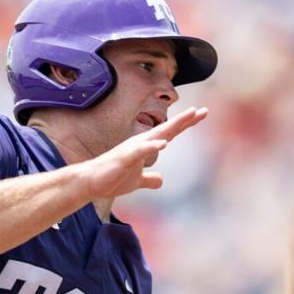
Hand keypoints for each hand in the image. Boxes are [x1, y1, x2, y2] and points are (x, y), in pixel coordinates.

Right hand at [78, 107, 207, 198]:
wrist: (92, 183)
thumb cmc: (113, 178)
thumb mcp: (137, 180)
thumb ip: (149, 179)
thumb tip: (160, 180)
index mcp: (145, 146)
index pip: (169, 132)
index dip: (185, 123)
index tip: (201, 113)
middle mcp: (141, 143)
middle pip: (167, 128)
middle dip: (184, 120)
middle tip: (202, 111)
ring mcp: (133, 149)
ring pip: (156, 134)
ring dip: (173, 125)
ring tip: (188, 117)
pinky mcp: (124, 158)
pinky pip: (139, 151)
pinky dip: (151, 146)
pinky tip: (163, 144)